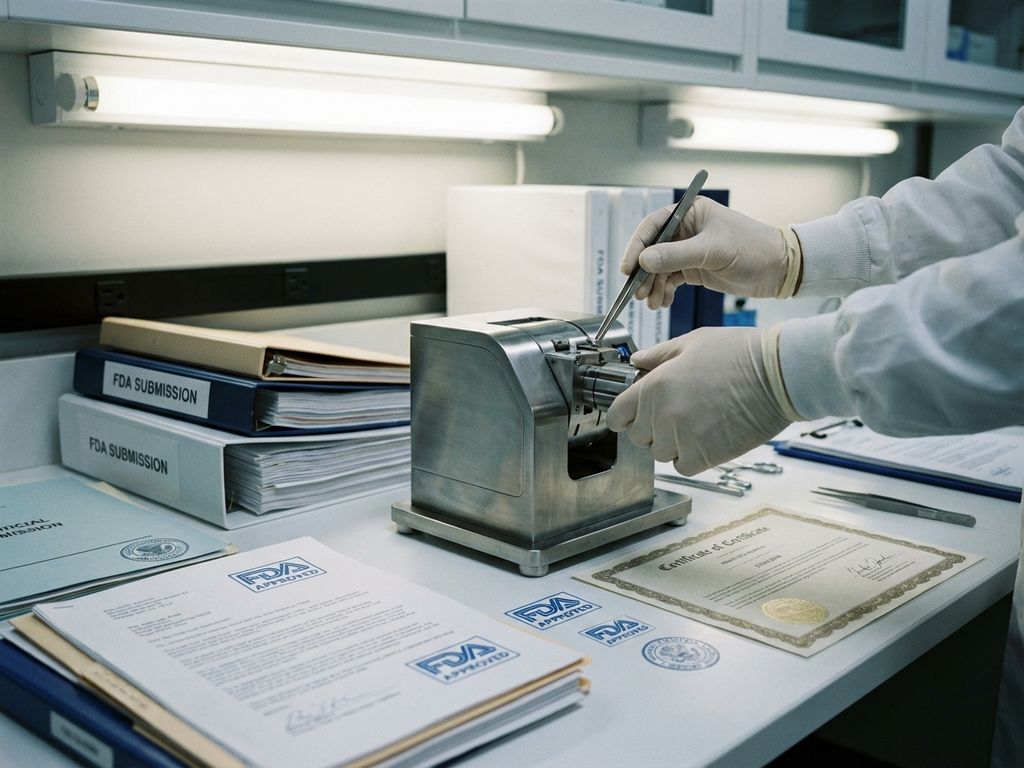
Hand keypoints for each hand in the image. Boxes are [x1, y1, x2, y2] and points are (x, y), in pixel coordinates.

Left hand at [606, 327, 792, 475]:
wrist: (779, 374)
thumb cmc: (740, 354)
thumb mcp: (693, 342)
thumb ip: (659, 355)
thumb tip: (637, 361)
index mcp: (655, 385)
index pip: (618, 415)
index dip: (624, 416)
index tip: (632, 416)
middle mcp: (663, 414)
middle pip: (639, 437)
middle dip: (651, 428)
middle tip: (676, 414)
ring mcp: (682, 437)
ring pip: (661, 453)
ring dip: (672, 444)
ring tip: (697, 424)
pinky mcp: (705, 456)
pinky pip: (683, 466)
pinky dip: (691, 457)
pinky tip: (707, 438)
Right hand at [621, 196, 800, 307]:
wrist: (779, 269)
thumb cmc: (753, 248)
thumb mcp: (712, 251)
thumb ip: (676, 256)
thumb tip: (643, 261)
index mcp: (690, 213)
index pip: (653, 226)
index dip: (637, 246)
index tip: (628, 268)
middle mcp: (686, 230)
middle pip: (652, 250)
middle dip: (643, 273)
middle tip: (637, 292)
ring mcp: (689, 251)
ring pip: (659, 268)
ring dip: (652, 286)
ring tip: (652, 302)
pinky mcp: (694, 269)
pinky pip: (670, 280)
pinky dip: (663, 292)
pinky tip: (663, 302)